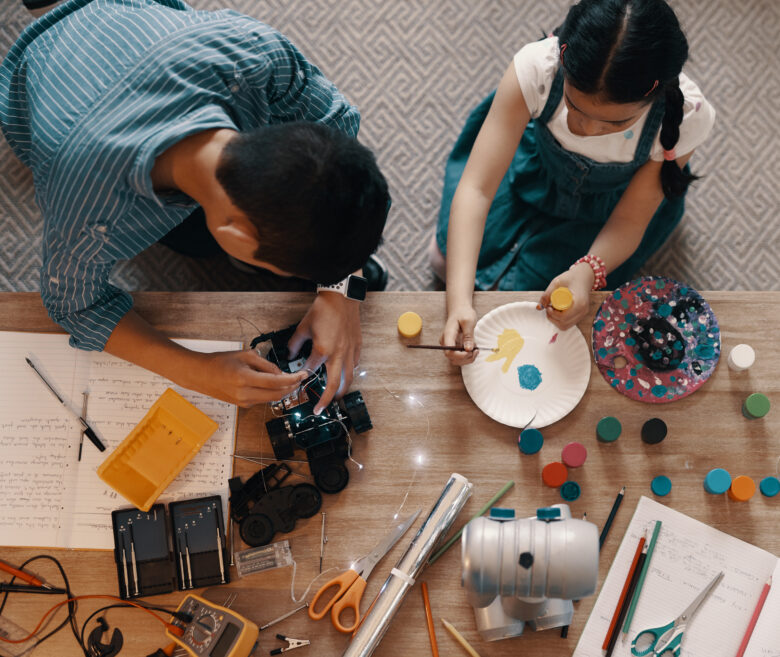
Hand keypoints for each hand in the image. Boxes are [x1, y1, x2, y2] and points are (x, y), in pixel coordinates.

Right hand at [197, 349, 307, 406]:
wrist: (200, 375)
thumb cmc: (220, 362)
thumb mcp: (246, 355)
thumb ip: (266, 364)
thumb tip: (282, 373)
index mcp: (245, 378)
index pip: (276, 382)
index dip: (292, 379)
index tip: (302, 375)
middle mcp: (245, 393)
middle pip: (277, 395)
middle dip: (291, 387)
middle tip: (299, 379)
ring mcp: (244, 401)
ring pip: (271, 399)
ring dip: (283, 391)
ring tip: (289, 380)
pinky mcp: (243, 405)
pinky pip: (263, 400)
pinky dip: (272, 393)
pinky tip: (274, 385)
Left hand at [287, 292, 361, 413]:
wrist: (342, 297)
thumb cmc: (324, 310)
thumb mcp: (304, 326)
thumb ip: (295, 343)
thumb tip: (289, 353)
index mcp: (322, 350)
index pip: (311, 370)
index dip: (303, 377)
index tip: (299, 381)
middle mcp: (338, 355)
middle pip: (333, 385)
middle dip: (327, 400)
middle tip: (320, 410)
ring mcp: (349, 352)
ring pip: (348, 379)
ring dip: (341, 391)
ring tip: (335, 399)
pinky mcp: (357, 347)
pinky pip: (354, 366)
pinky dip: (349, 375)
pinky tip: (345, 377)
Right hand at [441, 304, 478, 365]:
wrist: (459, 310)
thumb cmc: (464, 313)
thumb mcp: (468, 321)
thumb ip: (468, 336)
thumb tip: (468, 349)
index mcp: (448, 335)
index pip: (449, 351)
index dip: (460, 355)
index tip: (471, 351)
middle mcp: (446, 342)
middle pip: (452, 358)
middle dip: (466, 358)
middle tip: (476, 350)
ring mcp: (449, 346)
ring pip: (456, 361)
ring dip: (468, 358)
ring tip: (476, 348)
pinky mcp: (454, 348)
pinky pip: (459, 358)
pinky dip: (468, 357)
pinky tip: (473, 349)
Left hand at [538, 263, 593, 330]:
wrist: (585, 276)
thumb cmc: (571, 277)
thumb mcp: (557, 282)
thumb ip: (547, 294)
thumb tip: (539, 307)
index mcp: (579, 303)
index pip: (564, 317)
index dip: (553, 315)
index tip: (548, 307)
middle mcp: (583, 310)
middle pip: (564, 324)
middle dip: (553, 318)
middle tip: (549, 308)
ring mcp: (583, 314)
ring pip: (566, 325)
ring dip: (556, 320)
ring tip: (553, 309)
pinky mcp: (581, 315)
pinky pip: (569, 323)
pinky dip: (561, 320)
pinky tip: (558, 311)